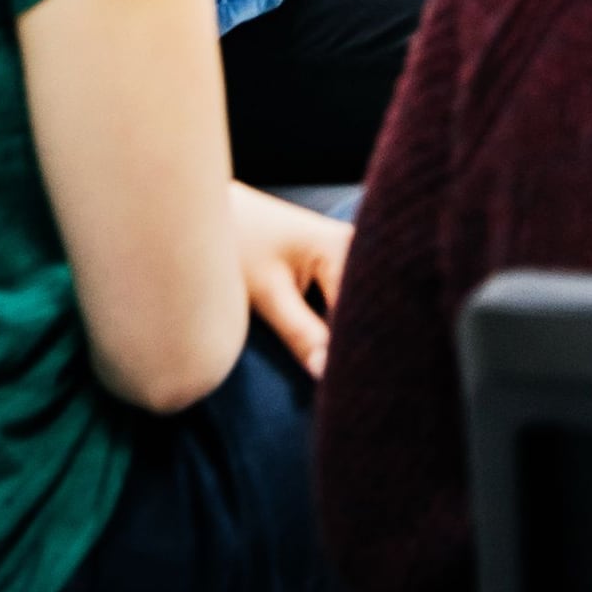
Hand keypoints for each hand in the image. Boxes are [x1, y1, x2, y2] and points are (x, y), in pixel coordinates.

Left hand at [231, 182, 348, 375]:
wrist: (221, 210)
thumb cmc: (239, 244)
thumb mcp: (268, 293)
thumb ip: (301, 334)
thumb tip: (328, 373)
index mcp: (345, 248)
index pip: (361, 310)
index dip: (355, 347)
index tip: (353, 381)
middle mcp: (359, 244)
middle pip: (370, 304)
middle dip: (363, 340)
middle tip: (356, 380)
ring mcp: (354, 249)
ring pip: (364, 301)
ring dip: (357, 330)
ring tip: (357, 366)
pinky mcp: (343, 257)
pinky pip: (354, 294)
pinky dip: (347, 319)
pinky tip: (343, 343)